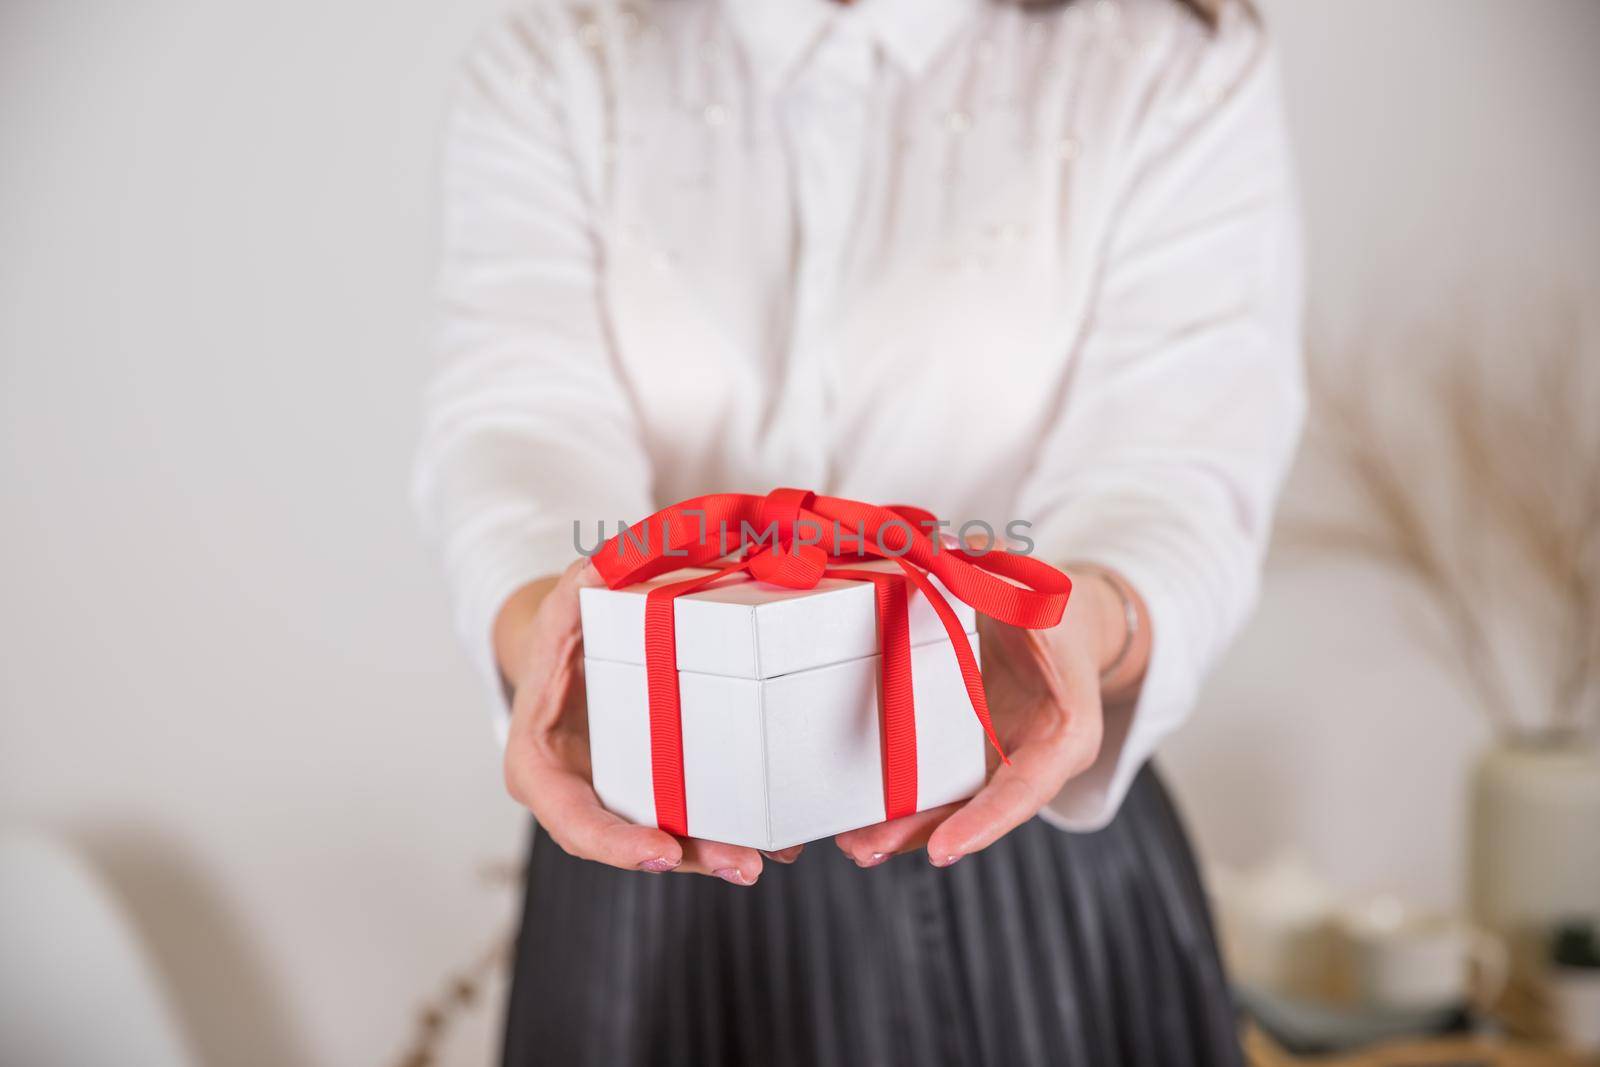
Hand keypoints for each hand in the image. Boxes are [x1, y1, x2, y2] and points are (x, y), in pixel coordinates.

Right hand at [496, 559, 798, 884]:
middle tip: (743, 864)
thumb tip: (602, 563)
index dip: (616, 842)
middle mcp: (574, 795)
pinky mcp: (651, 797)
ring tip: (770, 857)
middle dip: (688, 859)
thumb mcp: (564, 605)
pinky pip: (685, 823)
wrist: (571, 650)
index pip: (573, 821)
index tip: (663, 852)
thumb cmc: (566, 631)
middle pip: (629, 844)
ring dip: (717, 855)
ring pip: (665, 844)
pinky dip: (726, 831)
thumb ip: (575, 589)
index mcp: (539, 765)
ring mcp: (615, 801)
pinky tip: (778, 839)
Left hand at [834, 566, 1140, 867]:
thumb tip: (941, 555)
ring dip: (899, 828)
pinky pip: (934, 783)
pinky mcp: (966, 752)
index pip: (1024, 790)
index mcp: (1064, 735)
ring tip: (850, 844)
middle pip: (976, 811)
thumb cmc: (1055, 609)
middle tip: (863, 849)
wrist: (1062, 621)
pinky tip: (853, 814)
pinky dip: (897, 801)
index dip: (984, 822)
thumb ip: (1000, 586)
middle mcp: (1030, 759)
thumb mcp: (1040, 595)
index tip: (942, 849)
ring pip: (949, 806)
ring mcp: (995, 760)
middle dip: (920, 834)